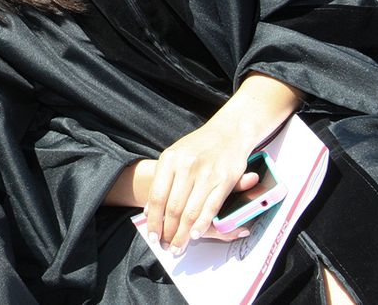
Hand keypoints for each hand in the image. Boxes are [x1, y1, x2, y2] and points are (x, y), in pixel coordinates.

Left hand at [143, 120, 260, 254]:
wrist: (229, 130)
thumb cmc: (199, 146)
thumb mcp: (175, 156)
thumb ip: (162, 181)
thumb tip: (149, 210)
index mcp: (169, 159)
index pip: (157, 196)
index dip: (154, 220)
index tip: (152, 235)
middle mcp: (186, 166)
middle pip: (173, 207)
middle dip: (168, 231)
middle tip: (166, 246)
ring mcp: (206, 173)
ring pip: (190, 211)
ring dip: (183, 234)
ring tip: (178, 246)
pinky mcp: (224, 180)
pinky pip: (211, 207)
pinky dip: (202, 224)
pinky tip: (194, 235)